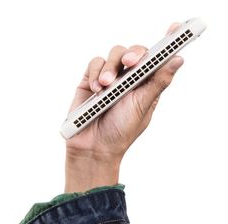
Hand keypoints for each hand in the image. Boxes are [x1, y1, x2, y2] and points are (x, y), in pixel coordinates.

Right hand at [64, 23, 183, 191]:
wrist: (94, 147)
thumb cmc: (121, 131)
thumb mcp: (142, 106)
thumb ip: (157, 82)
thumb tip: (178, 59)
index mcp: (146, 85)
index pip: (157, 60)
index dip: (167, 44)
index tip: (176, 29)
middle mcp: (129, 80)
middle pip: (134, 52)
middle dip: (133, 54)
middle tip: (131, 62)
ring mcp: (110, 79)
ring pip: (114, 55)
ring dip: (111, 68)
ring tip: (107, 86)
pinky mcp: (91, 80)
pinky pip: (94, 63)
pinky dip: (95, 72)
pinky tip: (97, 89)